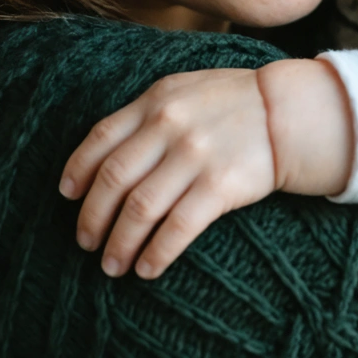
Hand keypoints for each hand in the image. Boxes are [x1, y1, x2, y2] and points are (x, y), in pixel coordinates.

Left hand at [59, 59, 353, 279]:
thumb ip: (150, 111)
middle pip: (113, 180)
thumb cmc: (235, 103)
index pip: (101, 138)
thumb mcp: (188, 89)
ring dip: (118, 244)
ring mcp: (195, 155)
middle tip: (86, 242)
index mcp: (158, 99)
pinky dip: (155, 253)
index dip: (77, 171)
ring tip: (111, 265)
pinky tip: (147, 268)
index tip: (67, 196)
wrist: (290, 112)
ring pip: (138, 210)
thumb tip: (105, 153)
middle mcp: (171, 125)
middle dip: (92, 218)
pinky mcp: (220, 185)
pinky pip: (176, 228)